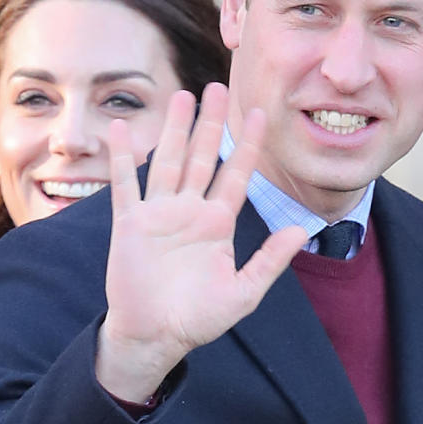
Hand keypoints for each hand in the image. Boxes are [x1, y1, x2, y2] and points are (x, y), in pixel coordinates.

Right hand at [95, 83, 306, 401]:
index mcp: (217, 223)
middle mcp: (189, 211)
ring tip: (182, 96)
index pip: (236, 174)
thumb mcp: (243, 293)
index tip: (261, 114)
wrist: (155, 336)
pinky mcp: (130, 223)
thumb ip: (269, 261)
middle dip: (210, 123)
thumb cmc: (198, 319)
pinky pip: (125, 184)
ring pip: (169, 161)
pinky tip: (121, 130)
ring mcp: (159, 213)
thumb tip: (302, 231)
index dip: (248, 145)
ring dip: (175, 129)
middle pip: (202, 157)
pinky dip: (123, 158)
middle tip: (217, 87)